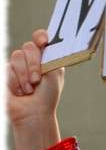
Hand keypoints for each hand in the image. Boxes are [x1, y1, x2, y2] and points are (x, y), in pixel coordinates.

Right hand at [7, 30, 63, 149]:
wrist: (34, 112)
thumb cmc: (47, 96)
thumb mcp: (55, 75)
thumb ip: (52, 58)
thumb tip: (48, 43)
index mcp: (46, 57)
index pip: (40, 39)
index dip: (40, 37)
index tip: (43, 42)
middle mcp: (32, 58)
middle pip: (28, 47)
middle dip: (34, 64)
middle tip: (37, 80)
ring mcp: (18, 64)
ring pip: (16, 57)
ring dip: (24, 76)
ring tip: (29, 89)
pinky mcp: (6, 72)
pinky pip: (7, 69)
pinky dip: (15, 83)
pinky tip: (21, 92)